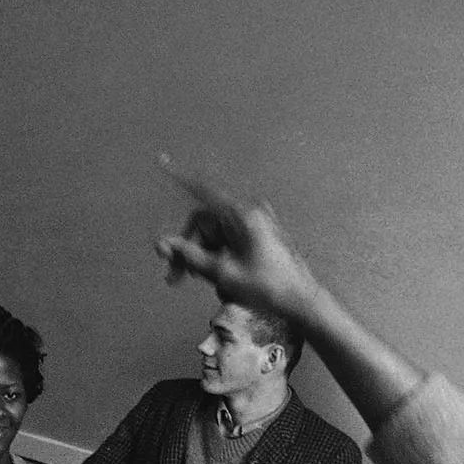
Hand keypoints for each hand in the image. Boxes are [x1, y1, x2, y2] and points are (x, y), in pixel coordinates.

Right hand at [154, 156, 324, 323]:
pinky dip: (217, 257)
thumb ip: (189, 256)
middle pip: (205, 223)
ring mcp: (255, 225)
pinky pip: (228, 241)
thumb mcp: (222, 273)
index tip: (162, 162)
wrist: (301, 301)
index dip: (180, 179)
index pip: (204, 191)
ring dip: (202, 257)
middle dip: (187, 248)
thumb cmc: (267, 286)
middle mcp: (249, 214)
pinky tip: (218, 278)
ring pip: (215, 235)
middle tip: (173, 276)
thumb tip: (163, 244)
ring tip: (199, 282)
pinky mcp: (259, 236)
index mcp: (242, 216)